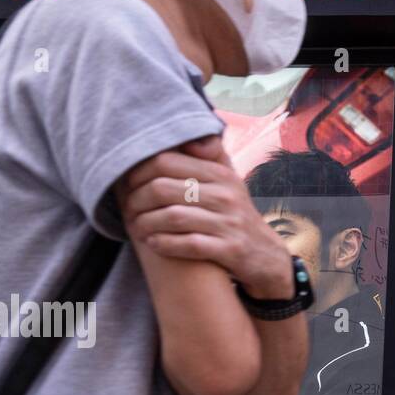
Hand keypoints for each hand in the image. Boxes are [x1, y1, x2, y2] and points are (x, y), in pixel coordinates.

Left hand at [119, 136, 293, 298]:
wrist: (265, 255)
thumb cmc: (234, 215)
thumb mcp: (228, 182)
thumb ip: (209, 158)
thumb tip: (187, 139)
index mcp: (221, 174)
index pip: (166, 162)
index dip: (138, 173)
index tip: (129, 186)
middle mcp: (227, 195)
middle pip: (163, 188)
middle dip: (136, 201)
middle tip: (129, 210)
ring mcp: (230, 222)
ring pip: (173, 217)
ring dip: (145, 224)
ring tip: (137, 228)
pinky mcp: (231, 249)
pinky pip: (188, 244)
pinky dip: (164, 244)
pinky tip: (154, 243)